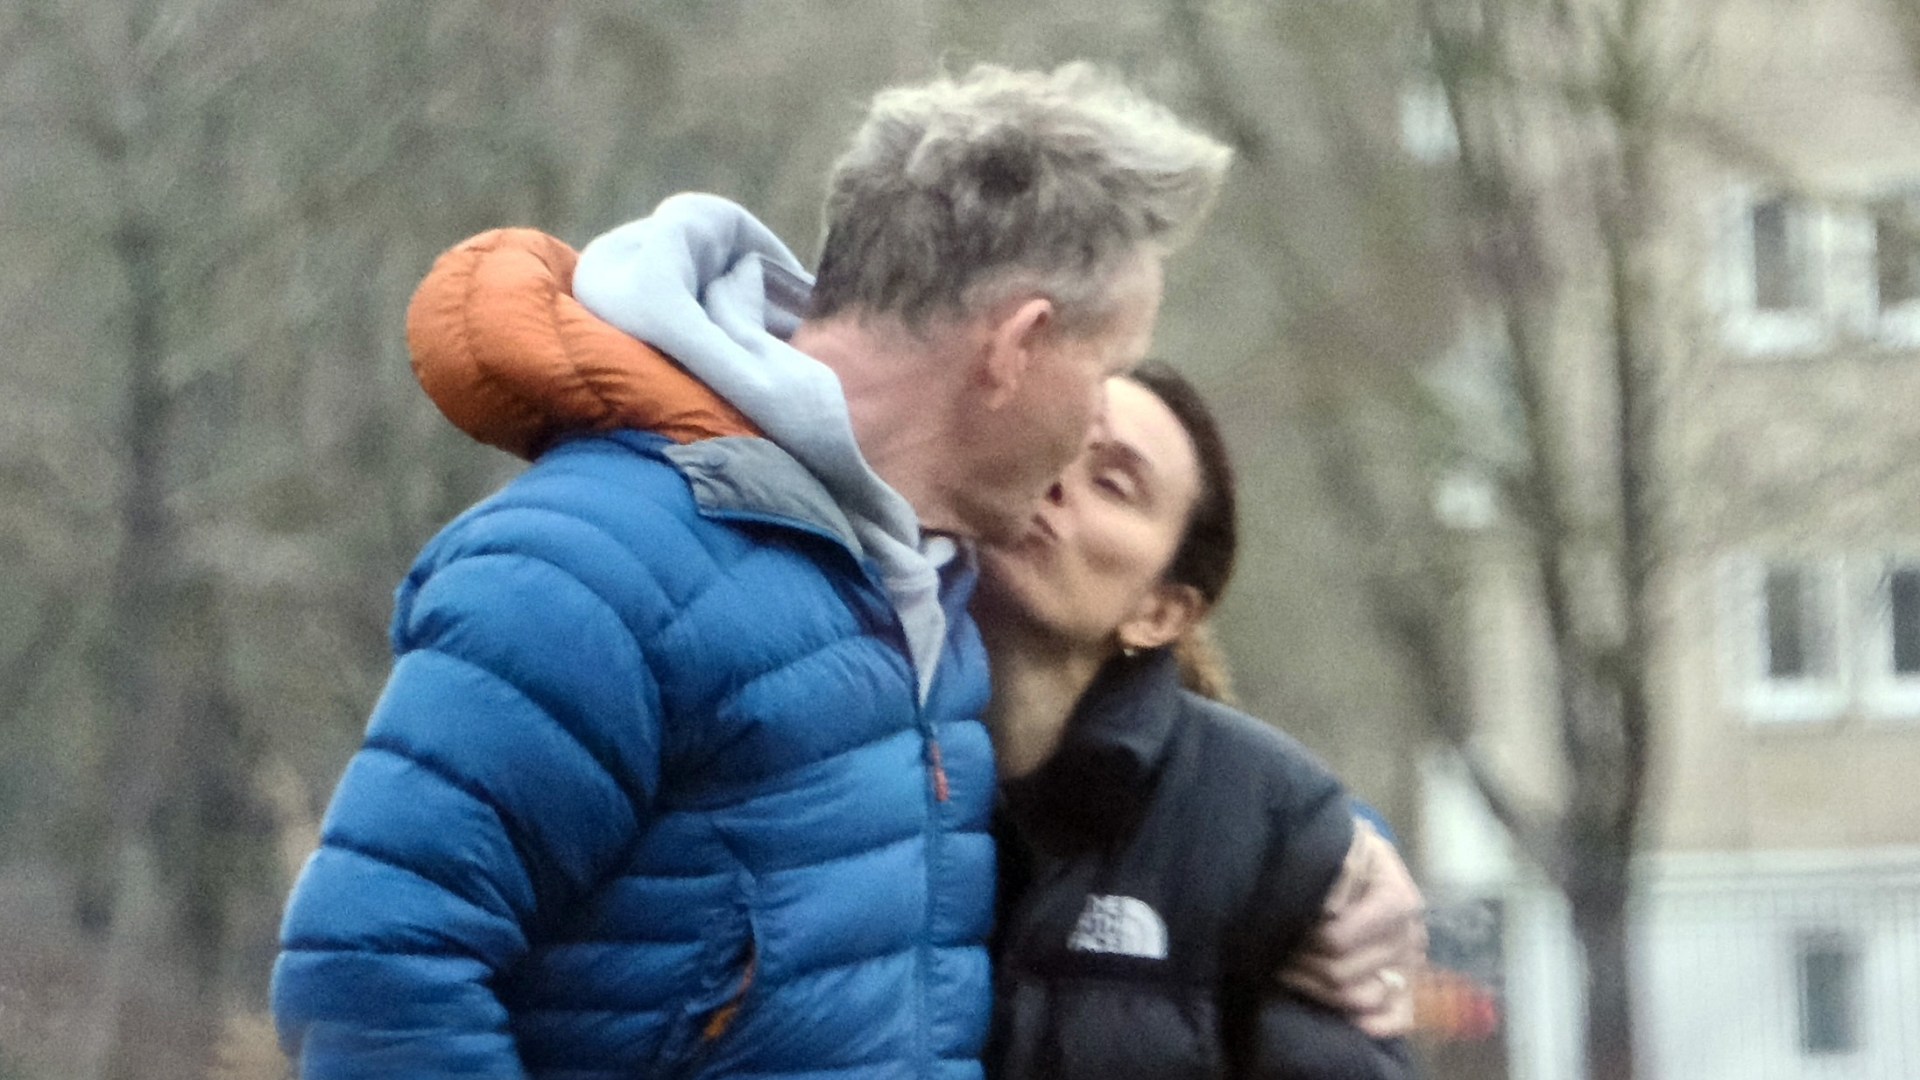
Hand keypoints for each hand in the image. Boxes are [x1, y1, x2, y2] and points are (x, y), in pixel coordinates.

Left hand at [1276, 818, 1427, 1038]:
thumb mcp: (1341, 843)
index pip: (1338, 939)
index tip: (1282, 925)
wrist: (1362, 857)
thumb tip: (1326, 908)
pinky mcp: (1409, 988)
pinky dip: (1368, 1024)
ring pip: (1357, 1000)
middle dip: (1299, 964)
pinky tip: (1338, 1015)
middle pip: (1342, 973)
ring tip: (1287, 969)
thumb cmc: (1344, 851)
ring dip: (1314, 989)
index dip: (1303, 938)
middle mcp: (1410, 936)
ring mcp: (1411, 965)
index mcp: (1397, 898)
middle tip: (1275, 950)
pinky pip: (1397, 1020)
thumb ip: (1336, 867)